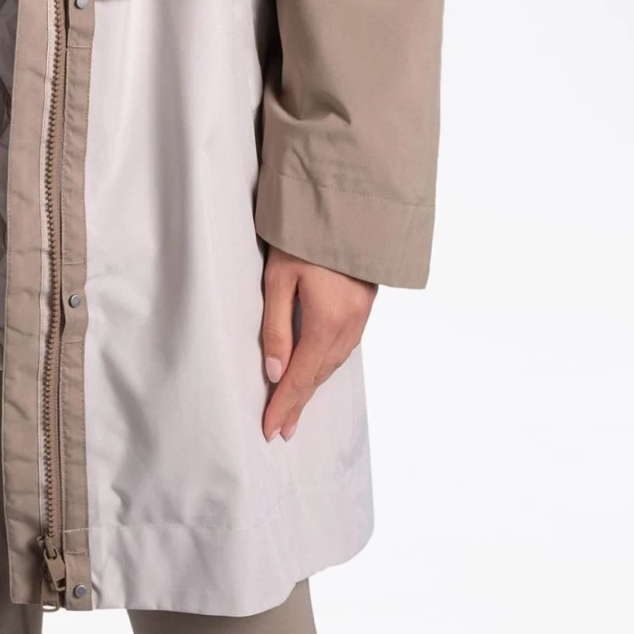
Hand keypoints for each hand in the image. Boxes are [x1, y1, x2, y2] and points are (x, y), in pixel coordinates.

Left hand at [260, 245, 375, 441]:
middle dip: (298, 402)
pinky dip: (326, 365)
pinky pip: (343, 348)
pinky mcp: (363, 305)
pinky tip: (317, 370)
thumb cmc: (305, 234)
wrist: (348, 204)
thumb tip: (275, 372)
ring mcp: (360, 316)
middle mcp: (349, 325)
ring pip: (333, 363)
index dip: (284, 405)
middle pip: (319, 375)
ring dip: (313, 386)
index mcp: (327, 321)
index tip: (270, 429)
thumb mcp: (279, 277)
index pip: (301, 377)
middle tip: (280, 428)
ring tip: (295, 406)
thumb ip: (276, 327)